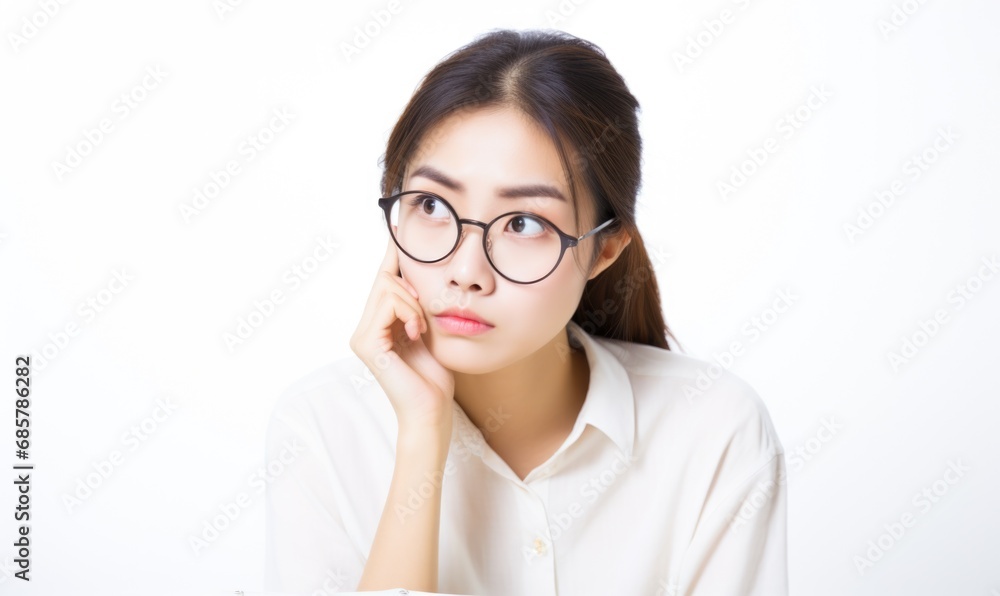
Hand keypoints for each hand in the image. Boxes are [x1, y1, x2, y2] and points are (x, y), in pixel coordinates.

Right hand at [350, 238, 455, 438]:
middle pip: (384, 279)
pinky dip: (409, 313)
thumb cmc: (435, 376)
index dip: (393, 253)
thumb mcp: (430, 328)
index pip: (384, 278)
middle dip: (411, 287)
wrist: (432, 410)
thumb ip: (419, 302)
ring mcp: (362, 335)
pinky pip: (389, 304)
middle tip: (422, 316)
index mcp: (377, 323)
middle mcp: (364, 327)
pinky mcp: (366, 342)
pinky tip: (416, 333)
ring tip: (420, 329)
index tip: (398, 226)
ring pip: (388, 288)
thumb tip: (421, 268)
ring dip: (413, 303)